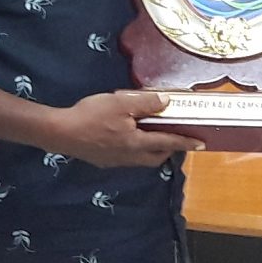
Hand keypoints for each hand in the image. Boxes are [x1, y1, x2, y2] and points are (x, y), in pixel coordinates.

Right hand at [48, 92, 204, 166]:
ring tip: (152, 137)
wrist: (60, 133)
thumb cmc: (91, 116)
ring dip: (150, 151)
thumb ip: (146, 103)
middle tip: (174, 138)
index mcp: (137, 143)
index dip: (186, 142)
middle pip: (156, 157)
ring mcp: (115, 161)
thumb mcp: (121, 102)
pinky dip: (134, 150)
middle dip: (168, 149)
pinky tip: (126, 139)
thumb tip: (167, 101)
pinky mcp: (102, 160)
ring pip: (141, 159)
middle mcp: (129, 156)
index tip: (201, 144)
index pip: (168, 142)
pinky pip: (126, 158)